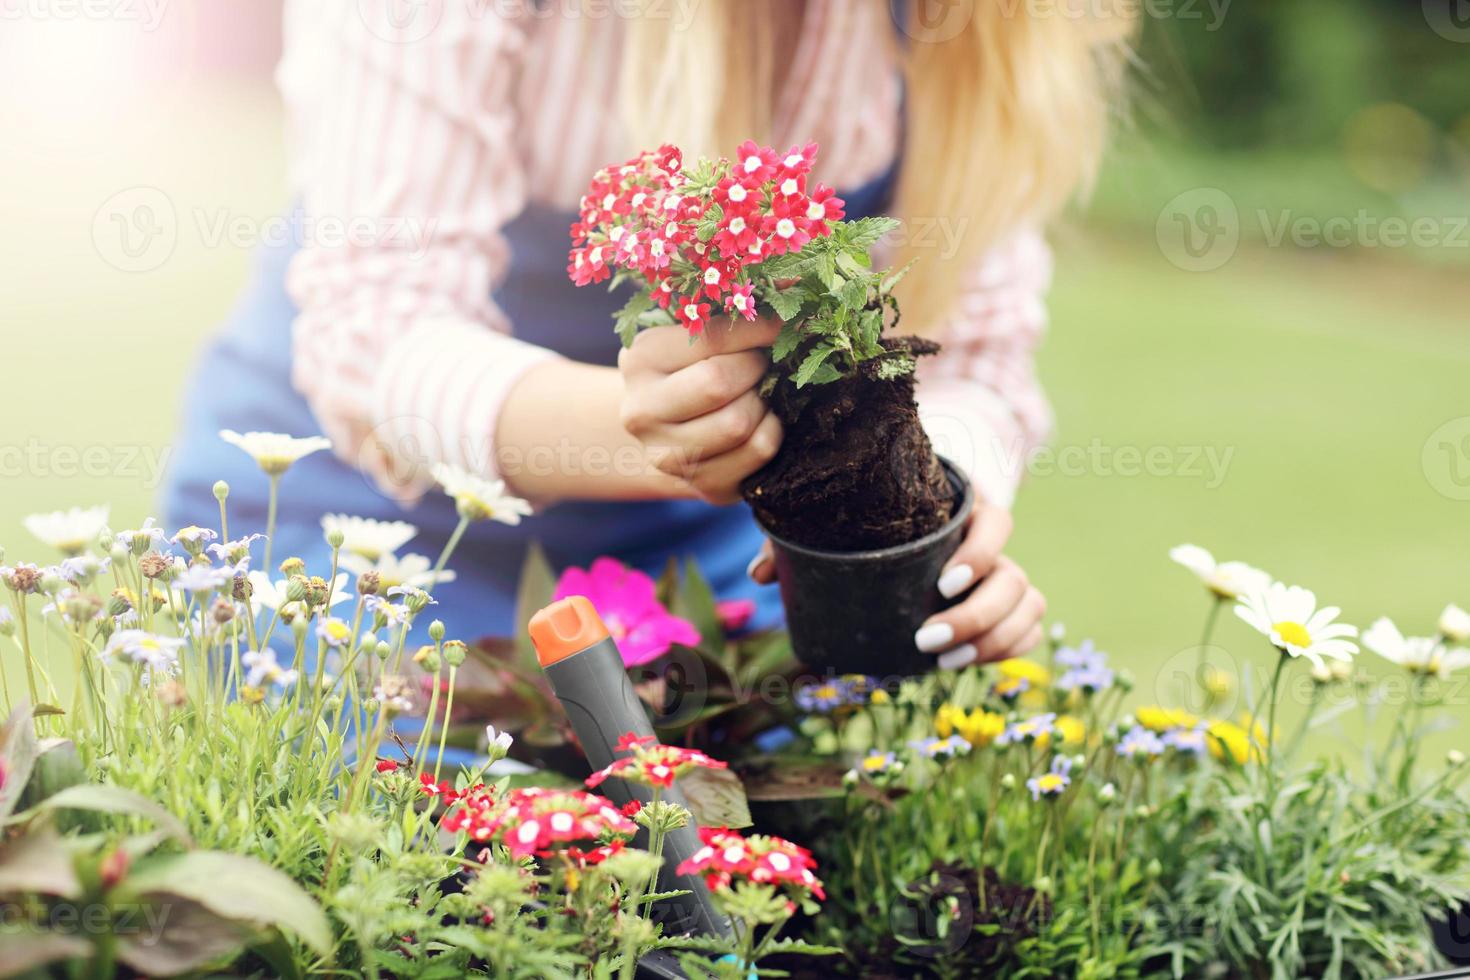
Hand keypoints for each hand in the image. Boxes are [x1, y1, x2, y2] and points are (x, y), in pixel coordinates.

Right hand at [618, 318, 784, 504]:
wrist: (669, 430)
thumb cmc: (691, 368)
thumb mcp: (694, 334)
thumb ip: (733, 310)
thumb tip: (792, 283)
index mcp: (640, 361)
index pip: (708, 337)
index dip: (758, 326)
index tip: (787, 320)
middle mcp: (641, 412)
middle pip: (718, 384)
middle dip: (755, 368)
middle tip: (764, 363)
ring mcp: (668, 457)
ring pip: (739, 423)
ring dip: (764, 402)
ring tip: (759, 393)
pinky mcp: (703, 486)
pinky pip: (758, 452)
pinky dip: (772, 431)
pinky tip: (763, 420)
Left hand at [746, 503, 1045, 668]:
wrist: (909, 528)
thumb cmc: (869, 522)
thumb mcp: (840, 523)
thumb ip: (801, 542)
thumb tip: (760, 575)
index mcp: (962, 510)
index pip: (997, 520)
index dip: (982, 551)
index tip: (945, 580)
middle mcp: (992, 545)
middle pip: (1015, 578)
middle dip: (977, 616)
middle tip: (926, 641)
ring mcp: (1005, 578)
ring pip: (1028, 606)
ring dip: (993, 640)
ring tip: (943, 661)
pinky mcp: (1010, 609)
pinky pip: (1030, 630)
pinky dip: (1006, 650)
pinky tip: (965, 664)